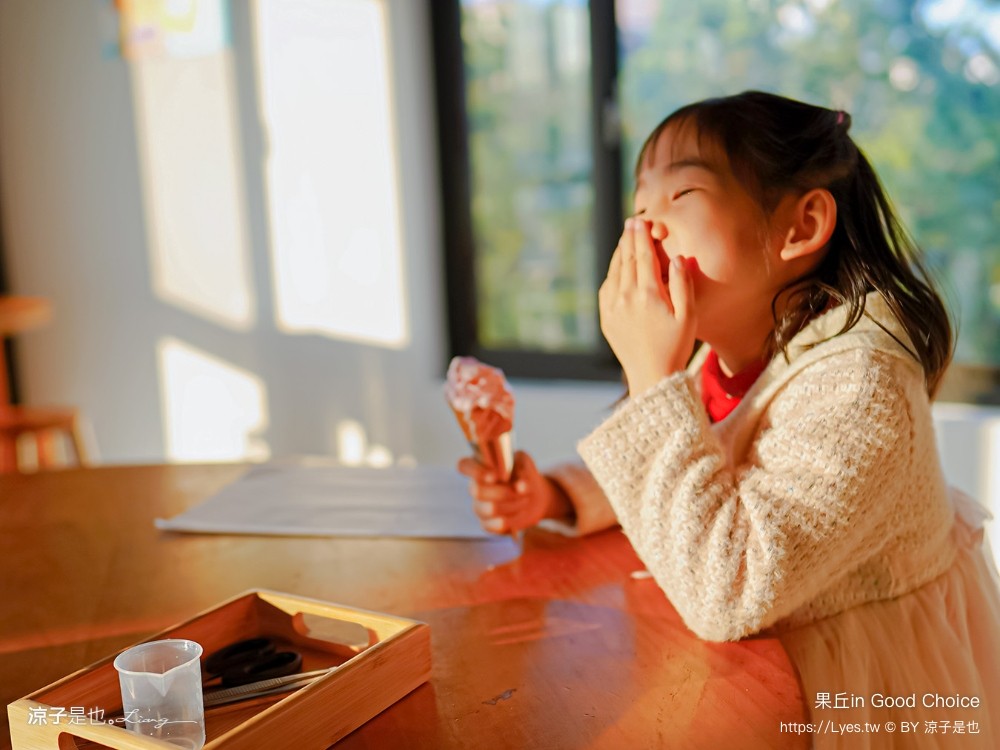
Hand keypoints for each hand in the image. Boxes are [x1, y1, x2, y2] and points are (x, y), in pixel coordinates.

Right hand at [457, 451, 570, 533]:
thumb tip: (519, 486)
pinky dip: (510, 521)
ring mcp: (479, 506)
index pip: (464, 465)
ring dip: (512, 505)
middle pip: (476, 490)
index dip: (476, 471)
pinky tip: (520, 514)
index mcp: (480, 466)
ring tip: (526, 500)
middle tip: (522, 491)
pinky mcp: (486, 523)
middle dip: (502, 492)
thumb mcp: (525, 463)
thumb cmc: (524, 474)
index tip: (495, 476)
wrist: (535, 496)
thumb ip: (522, 468)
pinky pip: (494, 525)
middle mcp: (475, 486)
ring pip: (489, 509)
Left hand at [598, 217, 696, 395]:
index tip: (640, 221)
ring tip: (625, 239)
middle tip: (631, 222)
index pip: (643, 257)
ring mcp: (613, 308)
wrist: (651, 376)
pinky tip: (617, 268)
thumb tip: (677, 257)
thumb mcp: (688, 316)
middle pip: (627, 260)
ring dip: (619, 254)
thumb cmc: (675, 347)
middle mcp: (626, 298)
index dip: (641, 237)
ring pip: (614, 272)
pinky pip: (606, 288)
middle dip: (629, 239)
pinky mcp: (606, 318)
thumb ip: (683, 284)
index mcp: (648, 294)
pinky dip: (612, 273)